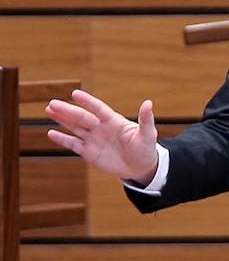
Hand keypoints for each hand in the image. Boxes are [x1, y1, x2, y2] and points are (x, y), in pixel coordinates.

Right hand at [45, 89, 159, 183]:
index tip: (75, 94)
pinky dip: (62, 139)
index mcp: (114, 121)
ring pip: (75, 127)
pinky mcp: (89, 152)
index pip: (98, 108)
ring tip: (49, 110)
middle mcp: (101, 128)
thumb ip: (146, 119)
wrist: (140, 167)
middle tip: (52, 103)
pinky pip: (73, 144)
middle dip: (67, 110)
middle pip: (82, 117)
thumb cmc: (145, 148)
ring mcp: (94, 139)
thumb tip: (148, 103)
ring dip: (62, 119)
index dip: (87, 101)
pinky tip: (51, 133)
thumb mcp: (148, 134)